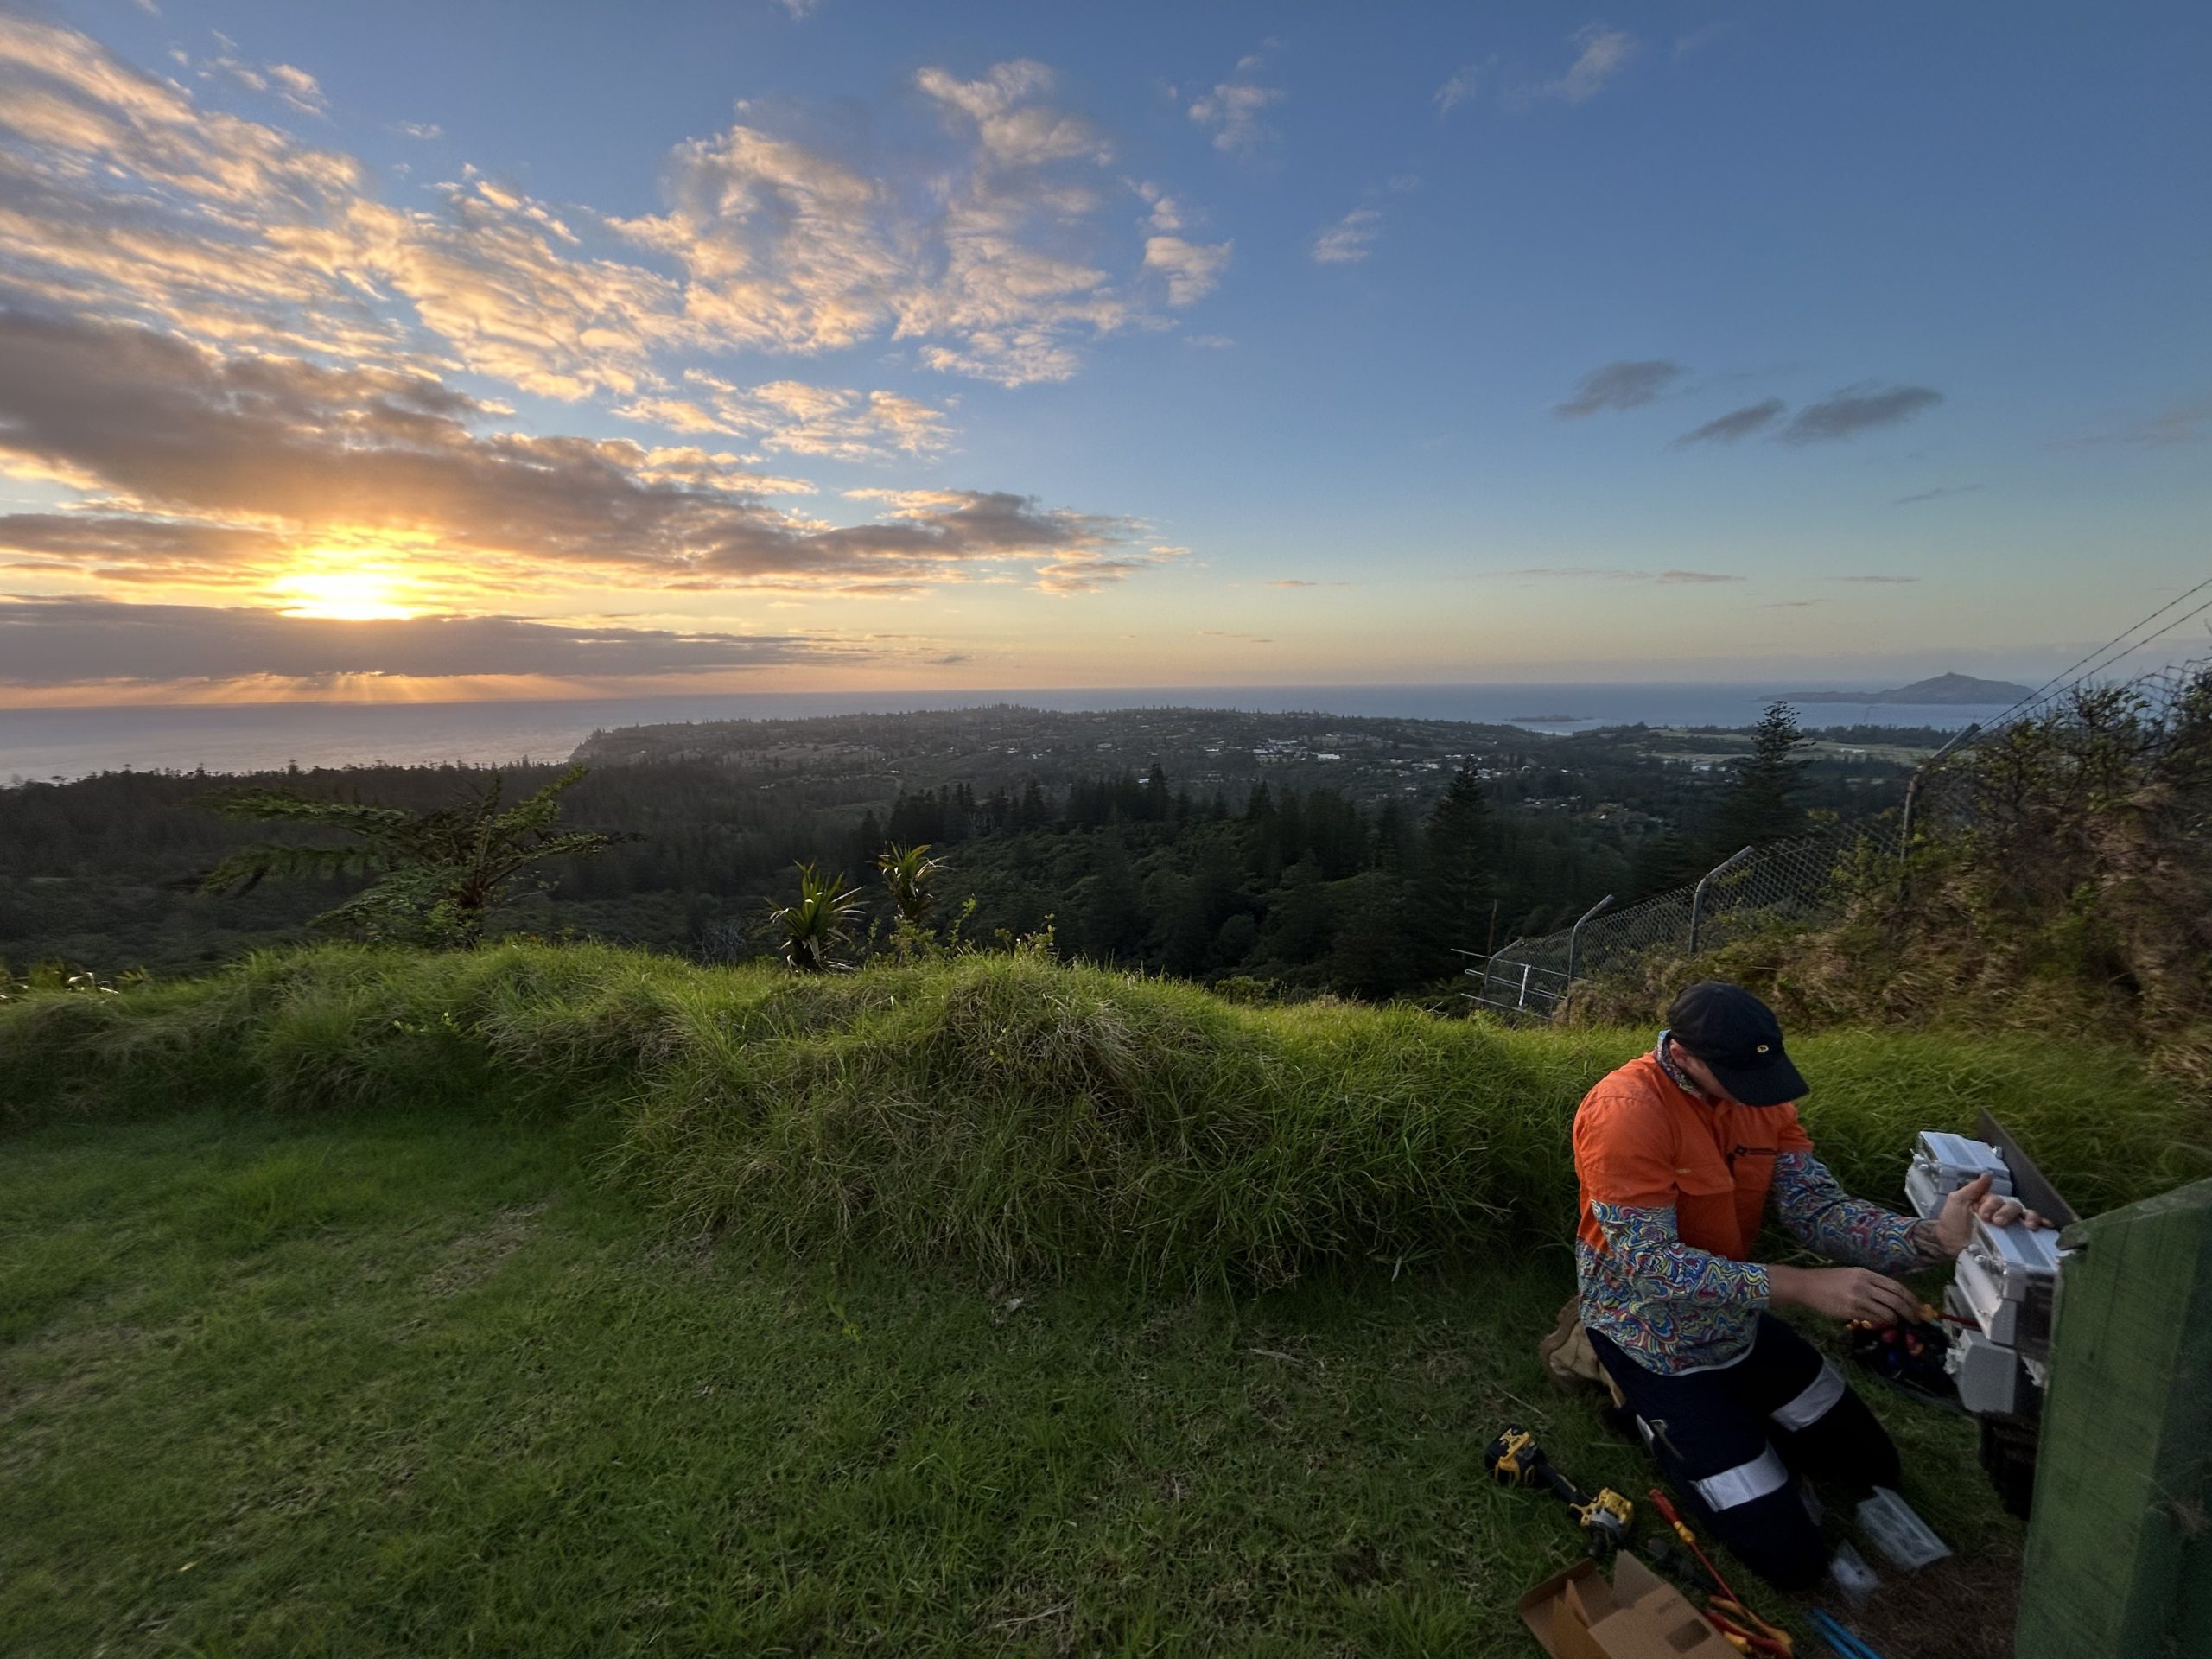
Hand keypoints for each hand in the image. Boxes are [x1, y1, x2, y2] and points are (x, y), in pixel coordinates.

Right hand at [1769, 1264, 1922, 1325]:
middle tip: (1917, 1319)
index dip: (1910, 1297)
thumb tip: (1889, 1296)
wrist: (1806, 1285)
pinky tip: (1886, 1324)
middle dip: (1910, 1311)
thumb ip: (1870, 1283)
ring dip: (1898, 1319)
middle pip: (1895, 1299)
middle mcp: (1864, 1284)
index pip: (1896, 1286)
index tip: (1918, 1306)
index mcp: (1866, 1273)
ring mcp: (1858, 1297)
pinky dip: (1883, 1322)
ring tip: (1903, 1324)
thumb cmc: (1828, 1280)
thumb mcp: (1851, 1275)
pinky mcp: (1851, 1310)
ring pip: (1887, 1311)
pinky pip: (1874, 1318)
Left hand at [1934, 1171, 2048, 1254]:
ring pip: (2025, 1216)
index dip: (1992, 1205)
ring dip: (2030, 1218)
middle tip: (1997, 1222)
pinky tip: (2048, 1227)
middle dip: (2007, 1212)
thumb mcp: (1958, 1201)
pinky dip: (2042, 1226)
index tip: (1982, 1214)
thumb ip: (1972, 1189)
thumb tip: (1988, 1174)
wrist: (1948, 1243)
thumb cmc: (1952, 1220)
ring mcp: (2009, 1226)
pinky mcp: (2013, 1239)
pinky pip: (2031, 1232)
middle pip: (2014, 1207)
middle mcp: (2002, 1212)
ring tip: (2029, 1226)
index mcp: (1990, 1202)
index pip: (1998, 1199)